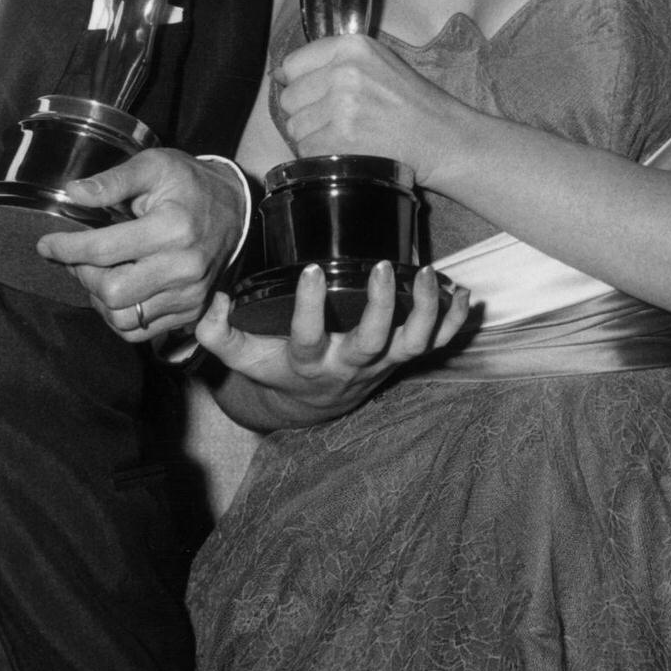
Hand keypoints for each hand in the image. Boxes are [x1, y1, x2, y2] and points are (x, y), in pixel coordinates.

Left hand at [35, 150, 245, 339]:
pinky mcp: (191, 312)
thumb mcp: (154, 165)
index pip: (104, 250)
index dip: (66, 248)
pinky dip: (118, 315)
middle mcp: (184, 268)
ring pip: (124, 319)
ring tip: (96, 273)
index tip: (47, 244)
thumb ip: (113, 180)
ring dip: (99, 299)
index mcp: (173, 228)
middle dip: (83, 275)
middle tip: (76, 257)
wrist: (235, 210)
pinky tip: (115, 290)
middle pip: (112, 293)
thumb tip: (73, 192)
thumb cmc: (189, 183)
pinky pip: (141, 332)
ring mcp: (190, 295)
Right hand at [195, 261, 471, 430]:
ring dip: (424, 310)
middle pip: (372, 342)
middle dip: (379, 306)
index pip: (308, 336)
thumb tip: (207, 300)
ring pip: (413, 344)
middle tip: (379, 267)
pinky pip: (438, 345)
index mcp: (309, 361)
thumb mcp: (242, 356)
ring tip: (427, 273)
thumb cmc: (275, 368)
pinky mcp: (402, 359)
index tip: (309, 270)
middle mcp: (350, 364)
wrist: (312, 404)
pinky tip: (462, 293)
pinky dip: (454, 322)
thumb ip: (217, 332)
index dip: (309, 307)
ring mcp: (381, 363)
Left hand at [278, 33, 456, 176]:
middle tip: (335, 121)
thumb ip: (333, 62)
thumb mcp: (378, 62)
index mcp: (352, 46)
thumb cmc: (412, 103)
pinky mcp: (343, 137)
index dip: (299, 85)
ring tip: (344, 137)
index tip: (313, 97)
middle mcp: (345, 71)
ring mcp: (343, 105)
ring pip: (295, 127)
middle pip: (290, 98)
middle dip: (306, 113)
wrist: (443, 137)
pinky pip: (307, 149)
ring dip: (313, 137)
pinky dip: (320, 156)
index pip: (292, 64)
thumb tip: (281, 75)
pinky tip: (345, 151)